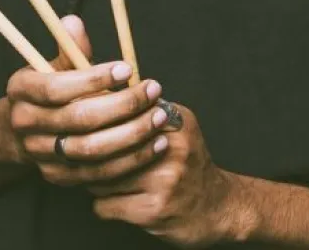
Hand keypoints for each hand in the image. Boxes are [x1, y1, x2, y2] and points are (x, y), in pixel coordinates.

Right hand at [4, 16, 170, 186]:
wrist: (28, 132)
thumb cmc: (51, 89)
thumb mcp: (55, 65)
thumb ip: (70, 47)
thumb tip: (73, 22)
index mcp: (21, 90)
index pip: (56, 87)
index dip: (93, 79)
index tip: (127, 69)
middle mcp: (25, 124)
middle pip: (78, 119)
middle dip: (122, 105)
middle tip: (154, 91)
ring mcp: (41, 155)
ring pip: (91, 150)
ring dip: (132, 135)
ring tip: (159, 117)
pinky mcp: (60, 178)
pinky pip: (100, 174)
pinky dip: (131, 160)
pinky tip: (156, 144)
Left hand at [87, 104, 249, 247]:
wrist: (218, 206)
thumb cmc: (187, 164)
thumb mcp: (177, 127)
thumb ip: (146, 112)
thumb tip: (97, 99)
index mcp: (175, 120)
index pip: (120, 113)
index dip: (98, 122)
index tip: (89, 129)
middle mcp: (172, 146)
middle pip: (104, 145)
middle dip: (92, 155)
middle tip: (91, 160)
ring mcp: (164, 179)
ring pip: (99, 177)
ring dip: (96, 182)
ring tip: (108, 182)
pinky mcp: (154, 210)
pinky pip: (104, 205)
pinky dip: (104, 206)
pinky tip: (118, 202)